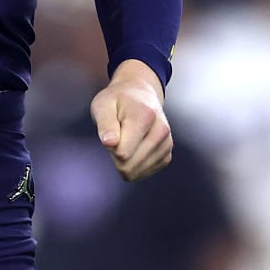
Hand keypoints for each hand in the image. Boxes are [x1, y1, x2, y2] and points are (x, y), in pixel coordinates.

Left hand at [90, 60, 172, 180]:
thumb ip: (105, 124)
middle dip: (115, 155)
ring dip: (124, 160)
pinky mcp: (166, 156)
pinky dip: (133, 164)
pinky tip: (134, 146)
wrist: (140, 96)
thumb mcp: (103, 105)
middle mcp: (161, 131)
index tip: (112, 130)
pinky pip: (142, 173)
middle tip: (117, 134)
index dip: (109, 145)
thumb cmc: (118, 101)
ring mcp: (166, 145)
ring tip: (126, 138)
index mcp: (145, 116)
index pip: (122, 152)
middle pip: (129, 165)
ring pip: (136, 172)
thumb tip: (109, 143)